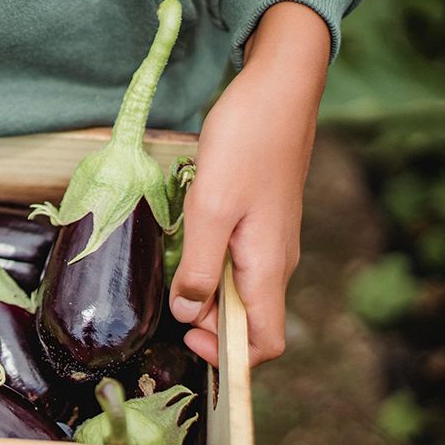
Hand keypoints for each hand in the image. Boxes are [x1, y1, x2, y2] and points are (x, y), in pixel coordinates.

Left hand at [169, 2, 329, 365]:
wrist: (278, 88)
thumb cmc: (247, 142)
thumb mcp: (210, 208)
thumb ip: (198, 267)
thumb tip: (188, 313)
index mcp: (268, 267)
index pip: (265, 343)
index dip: (228, 355)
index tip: (187, 337)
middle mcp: (275, 261)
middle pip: (246, 319)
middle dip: (207, 320)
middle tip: (166, 295)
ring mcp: (269, 240)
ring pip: (237, 287)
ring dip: (204, 289)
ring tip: (171, 263)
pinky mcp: (259, 219)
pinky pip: (235, 259)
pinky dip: (209, 262)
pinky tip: (185, 237)